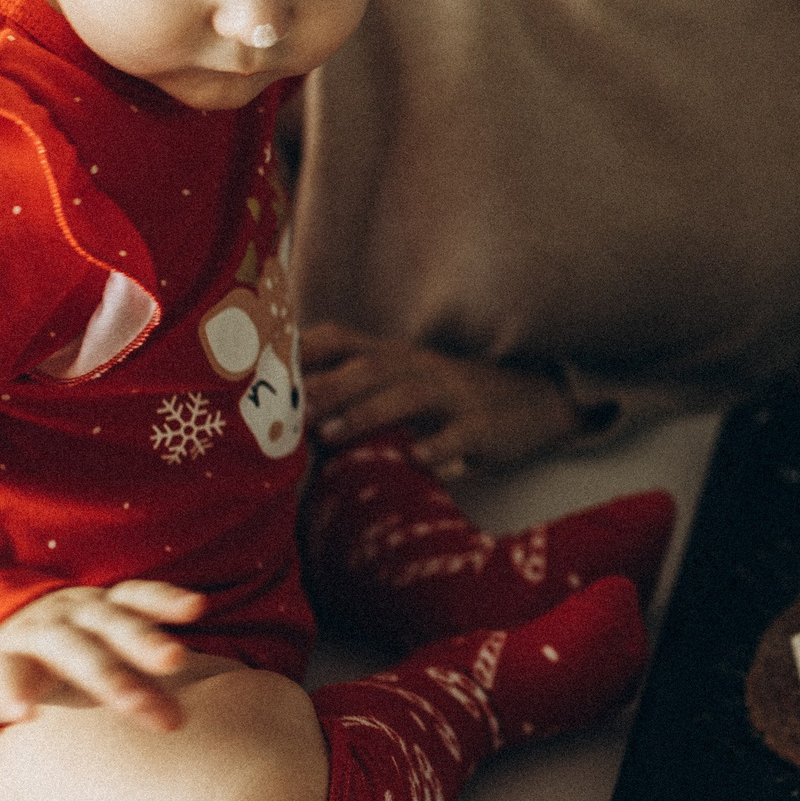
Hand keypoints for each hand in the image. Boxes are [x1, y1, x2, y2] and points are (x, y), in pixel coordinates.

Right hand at [0, 582, 205, 729]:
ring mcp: (32, 635)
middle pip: (111, 624)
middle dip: (144, 640)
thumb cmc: (58, 655)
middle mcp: (69, 614)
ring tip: (130, 701)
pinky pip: (5, 677)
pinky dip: (14, 695)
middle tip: (177, 659)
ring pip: (69, 647)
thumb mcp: (100, 658)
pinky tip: (26, 715)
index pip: (136, 598)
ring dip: (101, 672)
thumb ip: (141, 681)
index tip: (197, 607)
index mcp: (99, 608)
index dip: (165, 600)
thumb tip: (179, 719)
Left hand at [302, 322, 582, 478]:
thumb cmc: (453, 397)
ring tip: (329, 435)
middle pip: (369, 366)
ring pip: (407, 396)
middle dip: (325, 385)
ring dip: (364, 414)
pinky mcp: (483, 427)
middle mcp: (421, 369)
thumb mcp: (407, 379)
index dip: (301, 349)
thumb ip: (357, 387)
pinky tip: (414, 461)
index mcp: (396, 356)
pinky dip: (435, 449)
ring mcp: (453, 396)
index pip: (341, 338)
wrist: (537, 399)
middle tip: (286, 410)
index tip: (262, 368)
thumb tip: (288, 410)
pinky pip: (458, 436)